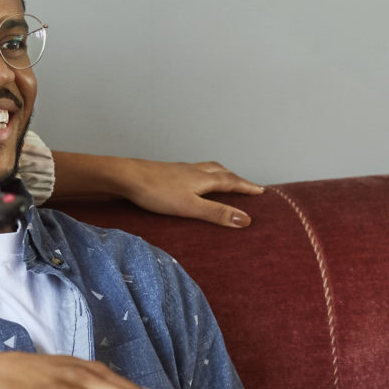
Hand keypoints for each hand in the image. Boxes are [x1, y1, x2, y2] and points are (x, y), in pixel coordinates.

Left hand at [114, 158, 266, 228]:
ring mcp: (180, 169)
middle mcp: (194, 171)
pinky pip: (194, 170)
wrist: (127, 177)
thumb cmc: (157, 192)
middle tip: (246, 184)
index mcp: (203, 179)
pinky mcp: (167, 171)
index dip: (246, 187)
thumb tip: (245, 219)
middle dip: (236, 178)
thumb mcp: (191, 207)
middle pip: (222, 172)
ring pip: (207, 168)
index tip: (261, 190)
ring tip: (225, 178)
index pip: (231, 182)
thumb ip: (217, 213)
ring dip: (220, 173)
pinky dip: (203, 174)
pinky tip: (194, 180)